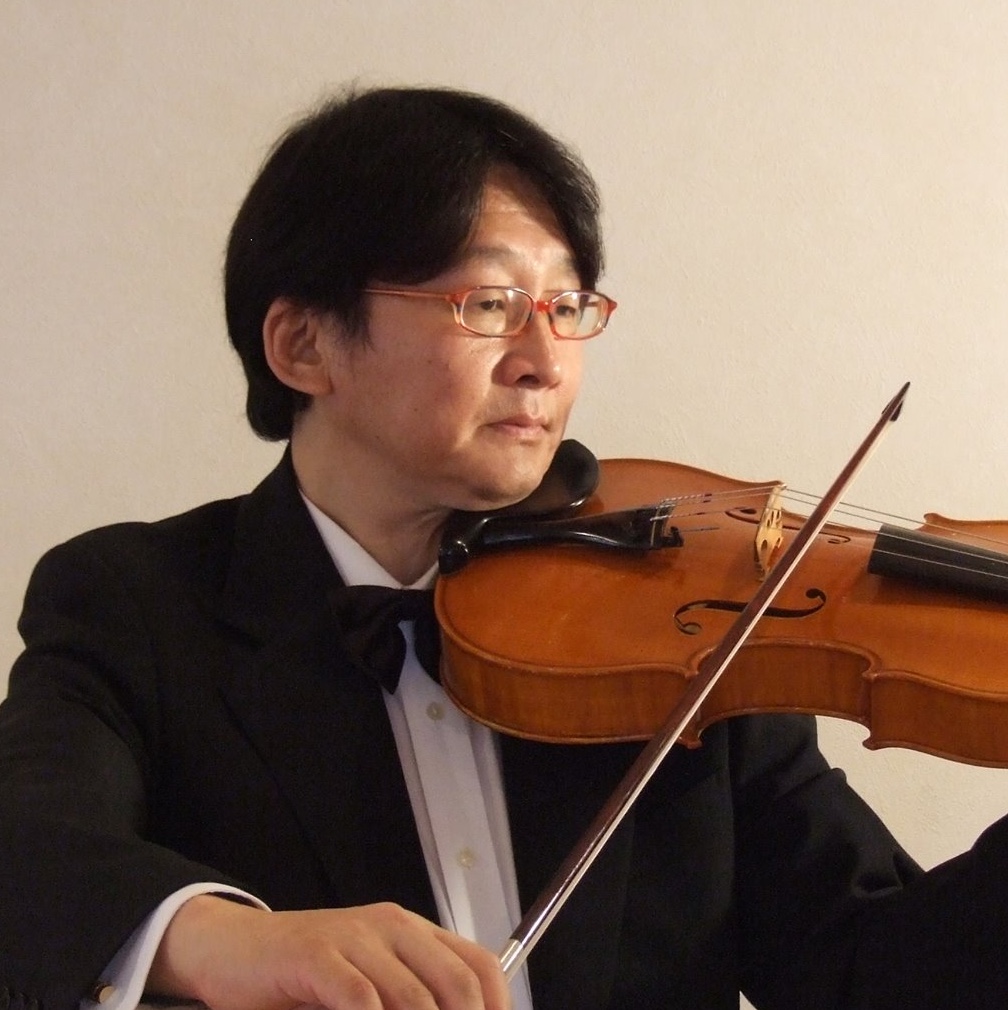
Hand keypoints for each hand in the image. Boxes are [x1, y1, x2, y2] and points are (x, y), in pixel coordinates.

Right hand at [148, 894, 511, 1009]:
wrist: (233, 947)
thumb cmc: (303, 978)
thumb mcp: (367, 987)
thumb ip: (405, 1001)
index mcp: (411, 933)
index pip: (479, 966)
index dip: (496, 1007)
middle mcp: (391, 927)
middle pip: (456, 985)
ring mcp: (354, 938)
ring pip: (413, 998)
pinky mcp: (316, 955)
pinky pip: (360, 998)